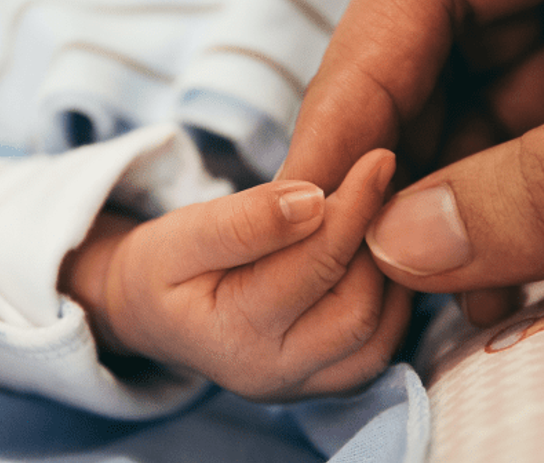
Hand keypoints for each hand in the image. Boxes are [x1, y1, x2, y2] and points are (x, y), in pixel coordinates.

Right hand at [61, 150, 410, 400]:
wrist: (152, 314)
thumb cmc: (163, 268)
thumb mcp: (183, 234)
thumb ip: (244, 220)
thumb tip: (314, 201)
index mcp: (233, 336)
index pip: (315, 266)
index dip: (354, 208)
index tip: (378, 158)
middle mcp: (274, 374)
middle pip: (357, 309)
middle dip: (376, 243)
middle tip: (382, 186)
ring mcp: (303, 386)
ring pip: (379, 335)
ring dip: (390, 272)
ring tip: (378, 217)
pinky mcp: (324, 383)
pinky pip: (379, 348)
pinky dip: (390, 300)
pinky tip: (375, 255)